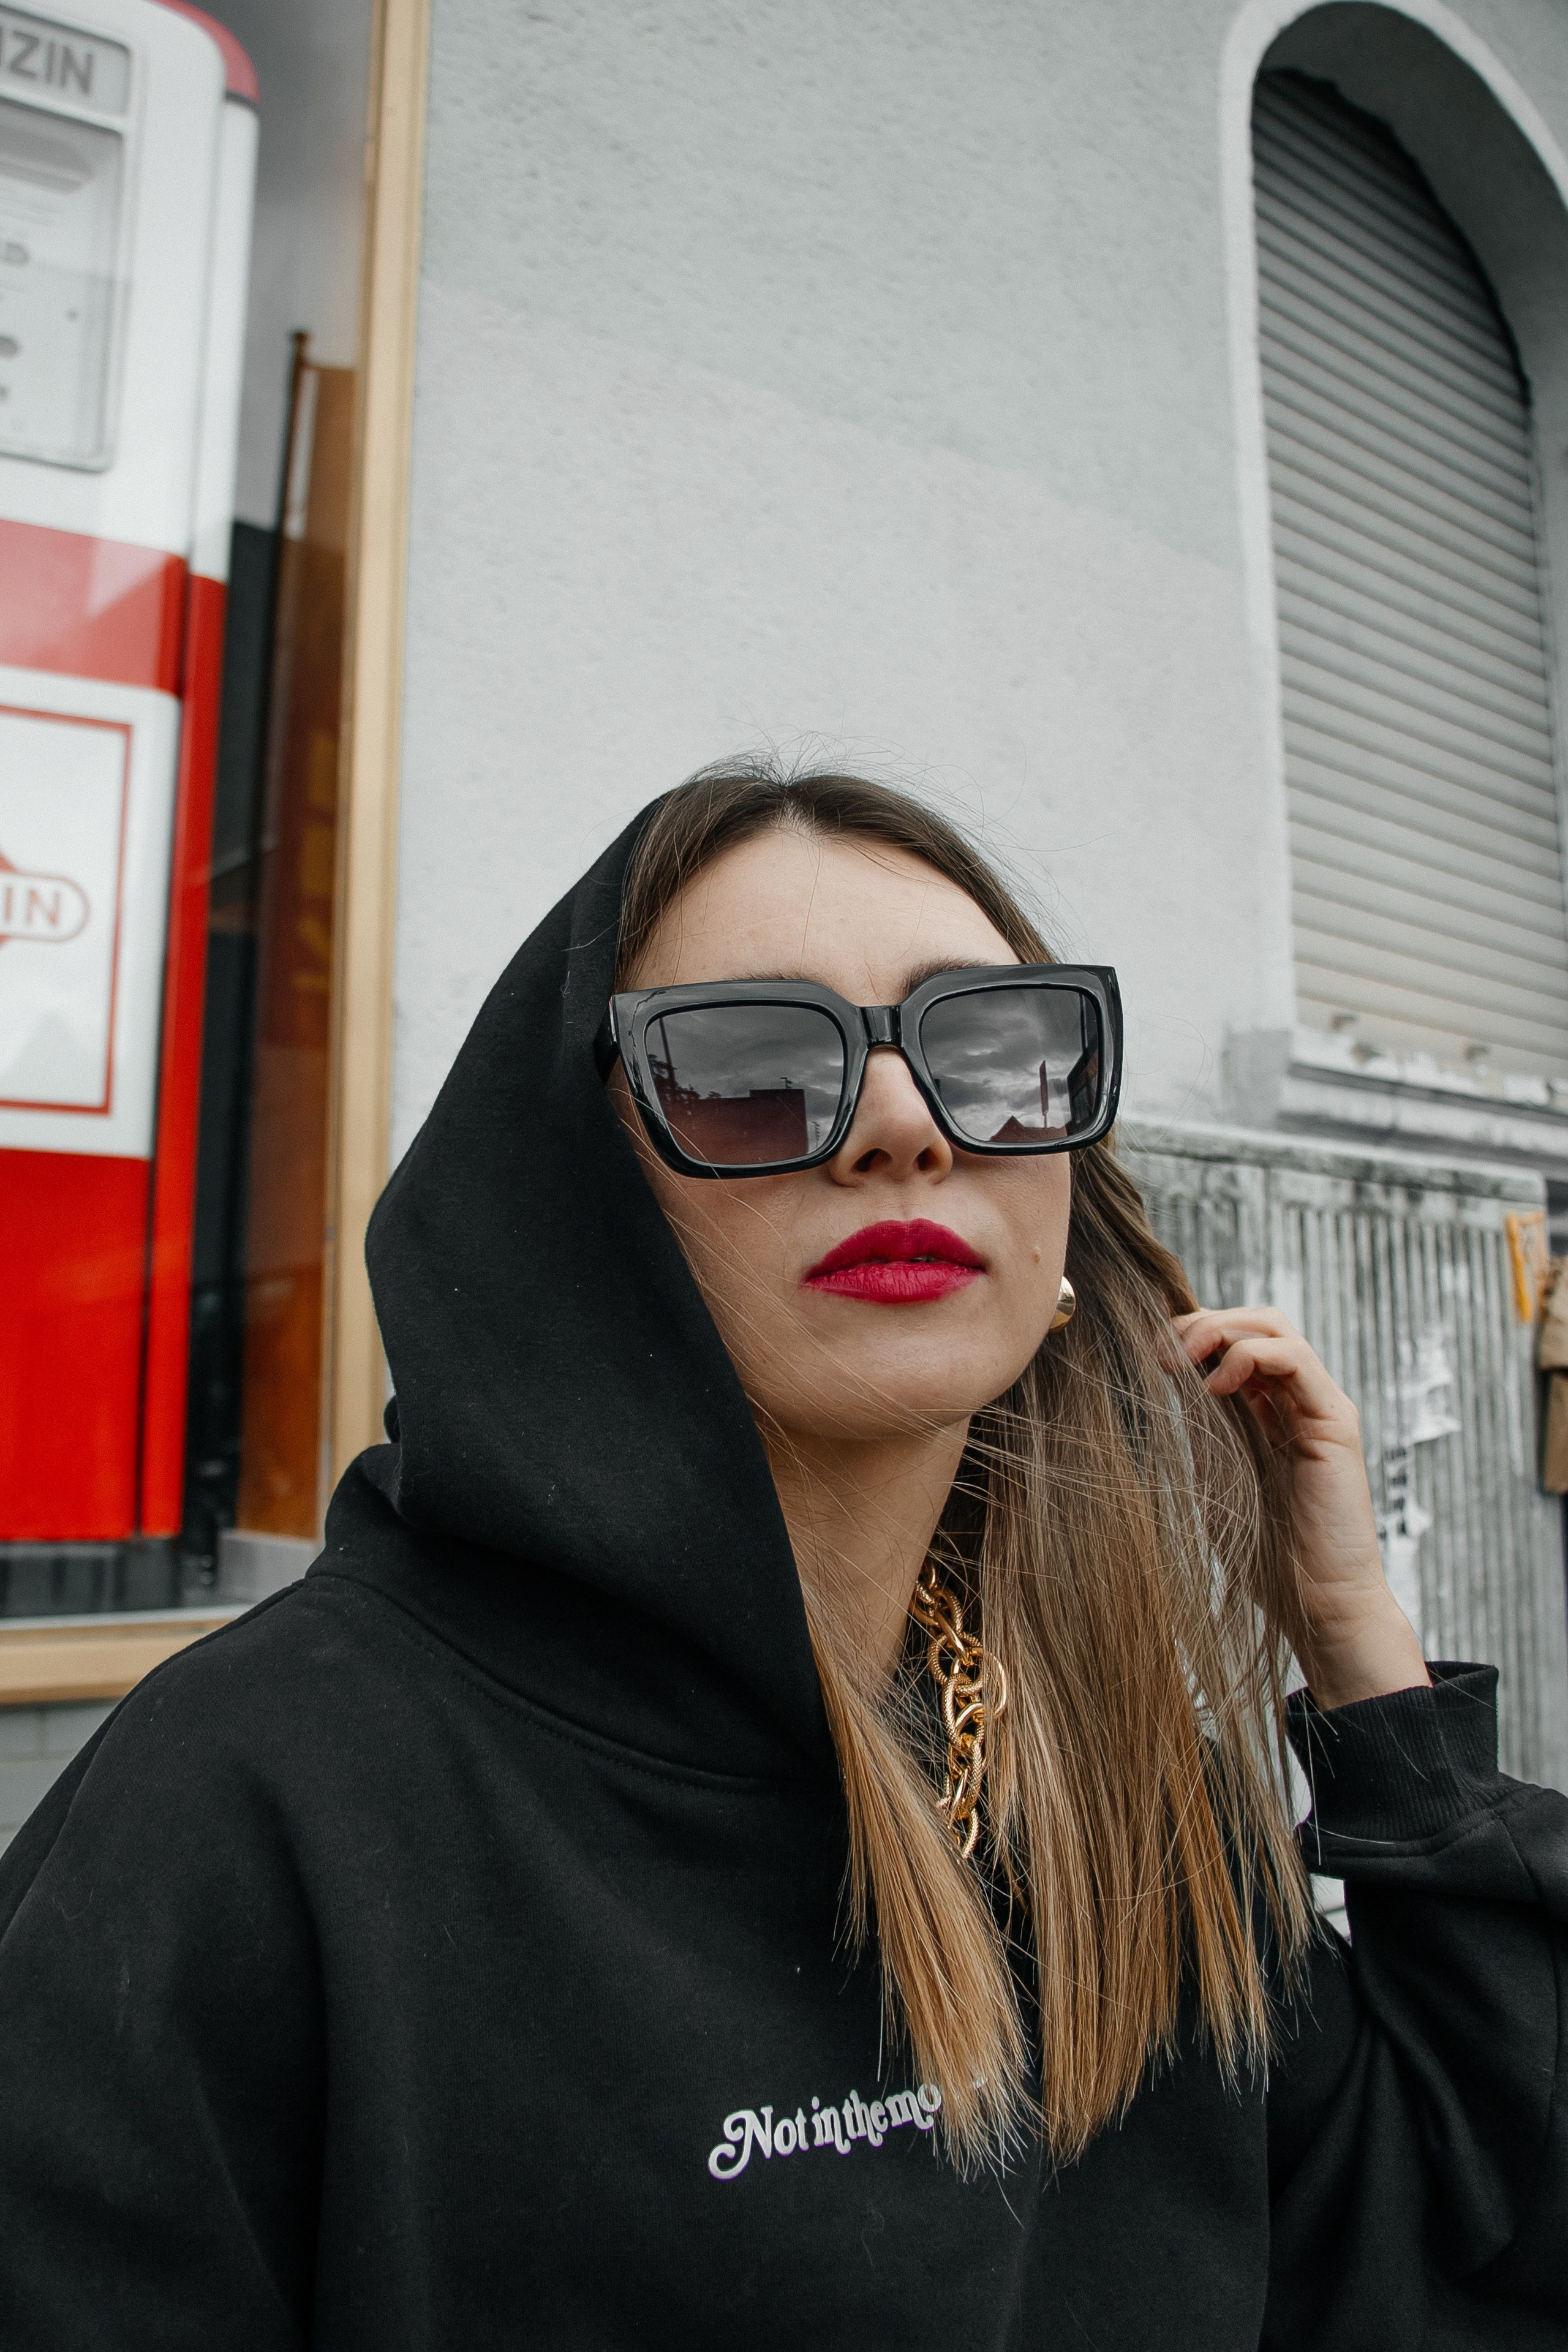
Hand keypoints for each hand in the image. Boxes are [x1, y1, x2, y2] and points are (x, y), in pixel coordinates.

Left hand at [1172, 1307, 1430, 1710]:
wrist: (1317, 1604)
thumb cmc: (1266, 1555)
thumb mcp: (1214, 1477)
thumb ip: (1198, 1431)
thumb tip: (1159, 1386)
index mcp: (1267, 1412)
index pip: (1234, 1342)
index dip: (1191, 1332)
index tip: (1149, 1353)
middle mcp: (1297, 1401)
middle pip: (1255, 1323)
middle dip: (1202, 1322)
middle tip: (1161, 1351)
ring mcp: (1320, 1407)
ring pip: (1275, 1330)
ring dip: (1220, 1330)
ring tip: (1182, 1360)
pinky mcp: (1335, 1422)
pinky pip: (1296, 1359)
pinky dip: (1250, 1355)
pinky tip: (1216, 1386)